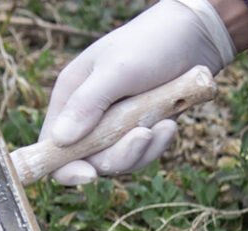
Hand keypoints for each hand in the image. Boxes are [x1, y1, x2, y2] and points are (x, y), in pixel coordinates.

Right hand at [41, 0, 238, 184]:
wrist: (194, 37)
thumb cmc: (150, 44)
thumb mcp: (117, 71)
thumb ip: (87, 105)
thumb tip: (60, 140)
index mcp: (70, 99)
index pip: (52, 146)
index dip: (64, 166)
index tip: (90, 176)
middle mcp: (86, 117)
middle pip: (88, 161)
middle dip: (117, 156)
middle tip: (143, 134)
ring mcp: (113, 127)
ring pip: (117, 162)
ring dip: (141, 151)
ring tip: (164, 124)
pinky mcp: (137, 132)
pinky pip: (140, 155)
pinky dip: (156, 145)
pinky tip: (170, 124)